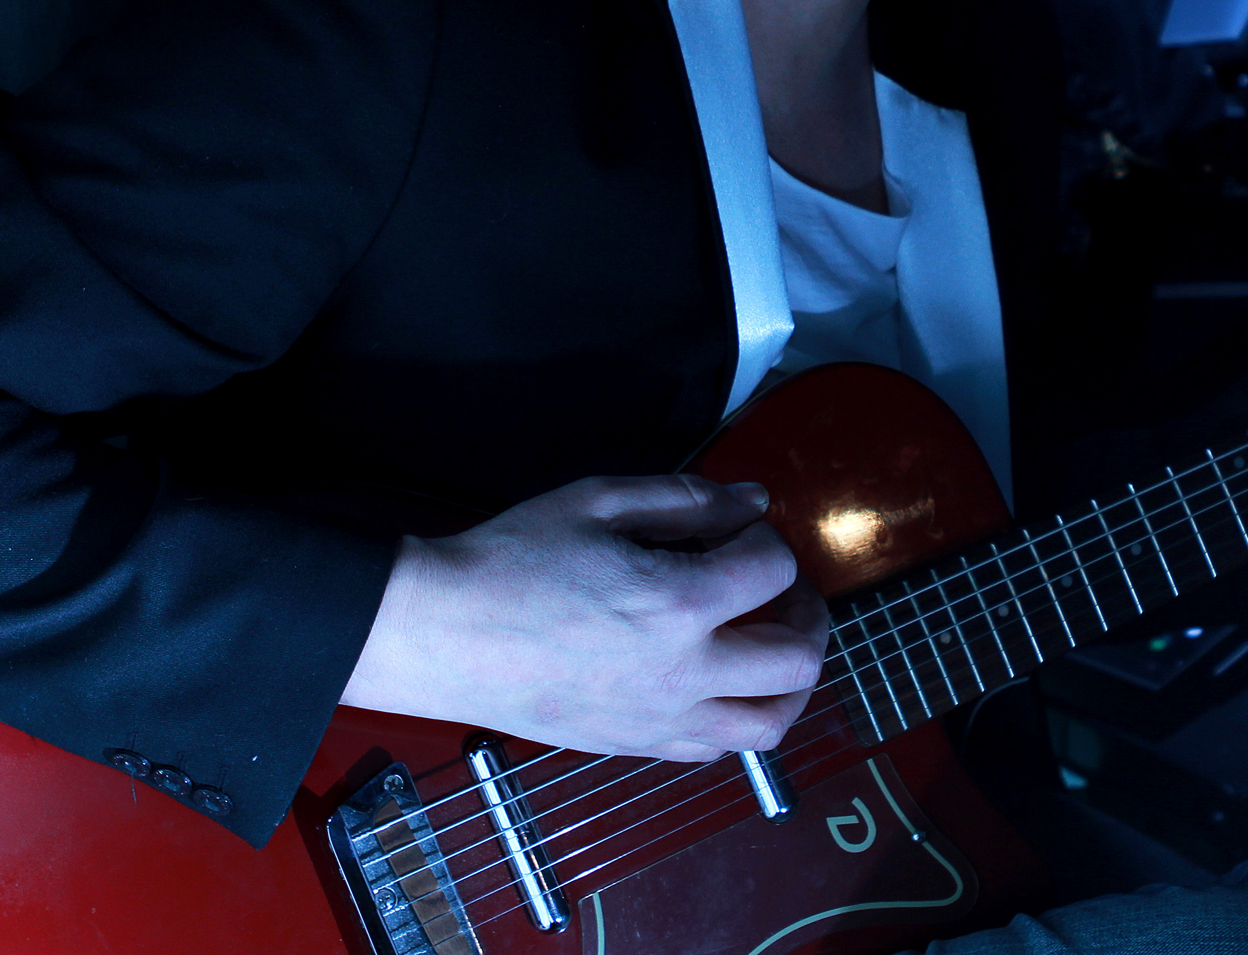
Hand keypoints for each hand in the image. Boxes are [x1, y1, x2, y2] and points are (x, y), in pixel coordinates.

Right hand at [340, 475, 828, 759]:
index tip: (736, 527)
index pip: (773, 568)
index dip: (765, 536)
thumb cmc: (509, 561)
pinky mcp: (637, 746)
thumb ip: (687, 498)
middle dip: (807, 613)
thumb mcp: (599, 501)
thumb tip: (752, 501)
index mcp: (678, 603)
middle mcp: (683, 673)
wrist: (440, 633)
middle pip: (799, 659)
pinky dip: (739, 716)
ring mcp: (662, 720)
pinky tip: (719, 680)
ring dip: (788, 680)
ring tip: (768, 642)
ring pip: (772, 723)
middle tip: (782, 590)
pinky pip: (719, 750)